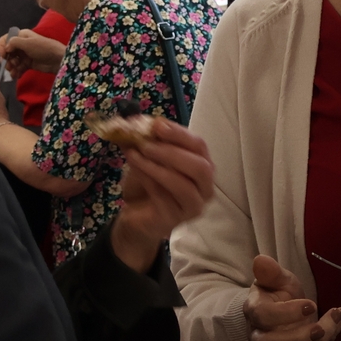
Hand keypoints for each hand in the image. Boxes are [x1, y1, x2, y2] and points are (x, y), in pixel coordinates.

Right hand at [0, 29, 64, 78]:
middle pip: (7, 52)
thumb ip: (14, 43)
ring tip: (14, 72)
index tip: (3, 55)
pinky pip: (18, 68)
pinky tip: (17, 76)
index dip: (1, 47)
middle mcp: (21, 44)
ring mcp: (24, 55)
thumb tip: (5, 48)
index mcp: (21, 36)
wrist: (58, 59)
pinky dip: (16, 72)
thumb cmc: (43, 48)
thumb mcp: (28, 43)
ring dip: (11, 67)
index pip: (5, 40)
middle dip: (7, 60)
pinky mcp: (28, 64)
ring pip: (12, 61)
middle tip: (10, 66)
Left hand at [110, 120, 215, 274]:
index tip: (156, 125)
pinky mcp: (177, 219)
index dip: (179, 134)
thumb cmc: (147, 184)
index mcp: (202, 165)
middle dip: (172, 152)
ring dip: (157, 168)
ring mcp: (193, 205)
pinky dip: (149, 181)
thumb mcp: (147, 158)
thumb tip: (137, 121)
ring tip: (135, 156)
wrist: (135, 215)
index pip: (199, 146)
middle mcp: (205, 186)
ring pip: (184, 185)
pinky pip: (165, 198)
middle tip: (146, 144)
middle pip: (201, 167)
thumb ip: (148, 141)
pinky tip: (136, 172)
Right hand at [243, 254, 340, 340]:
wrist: (280, 310)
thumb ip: (270, 272)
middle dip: (298, 339)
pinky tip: (338, 321)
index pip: (263, 316)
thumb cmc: (277, 293)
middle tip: (320, 329)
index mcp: (255, 311)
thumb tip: (261, 260)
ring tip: (336, 319)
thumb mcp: (276, 279)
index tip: (310, 305)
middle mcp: (261, 335)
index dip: (286, 313)